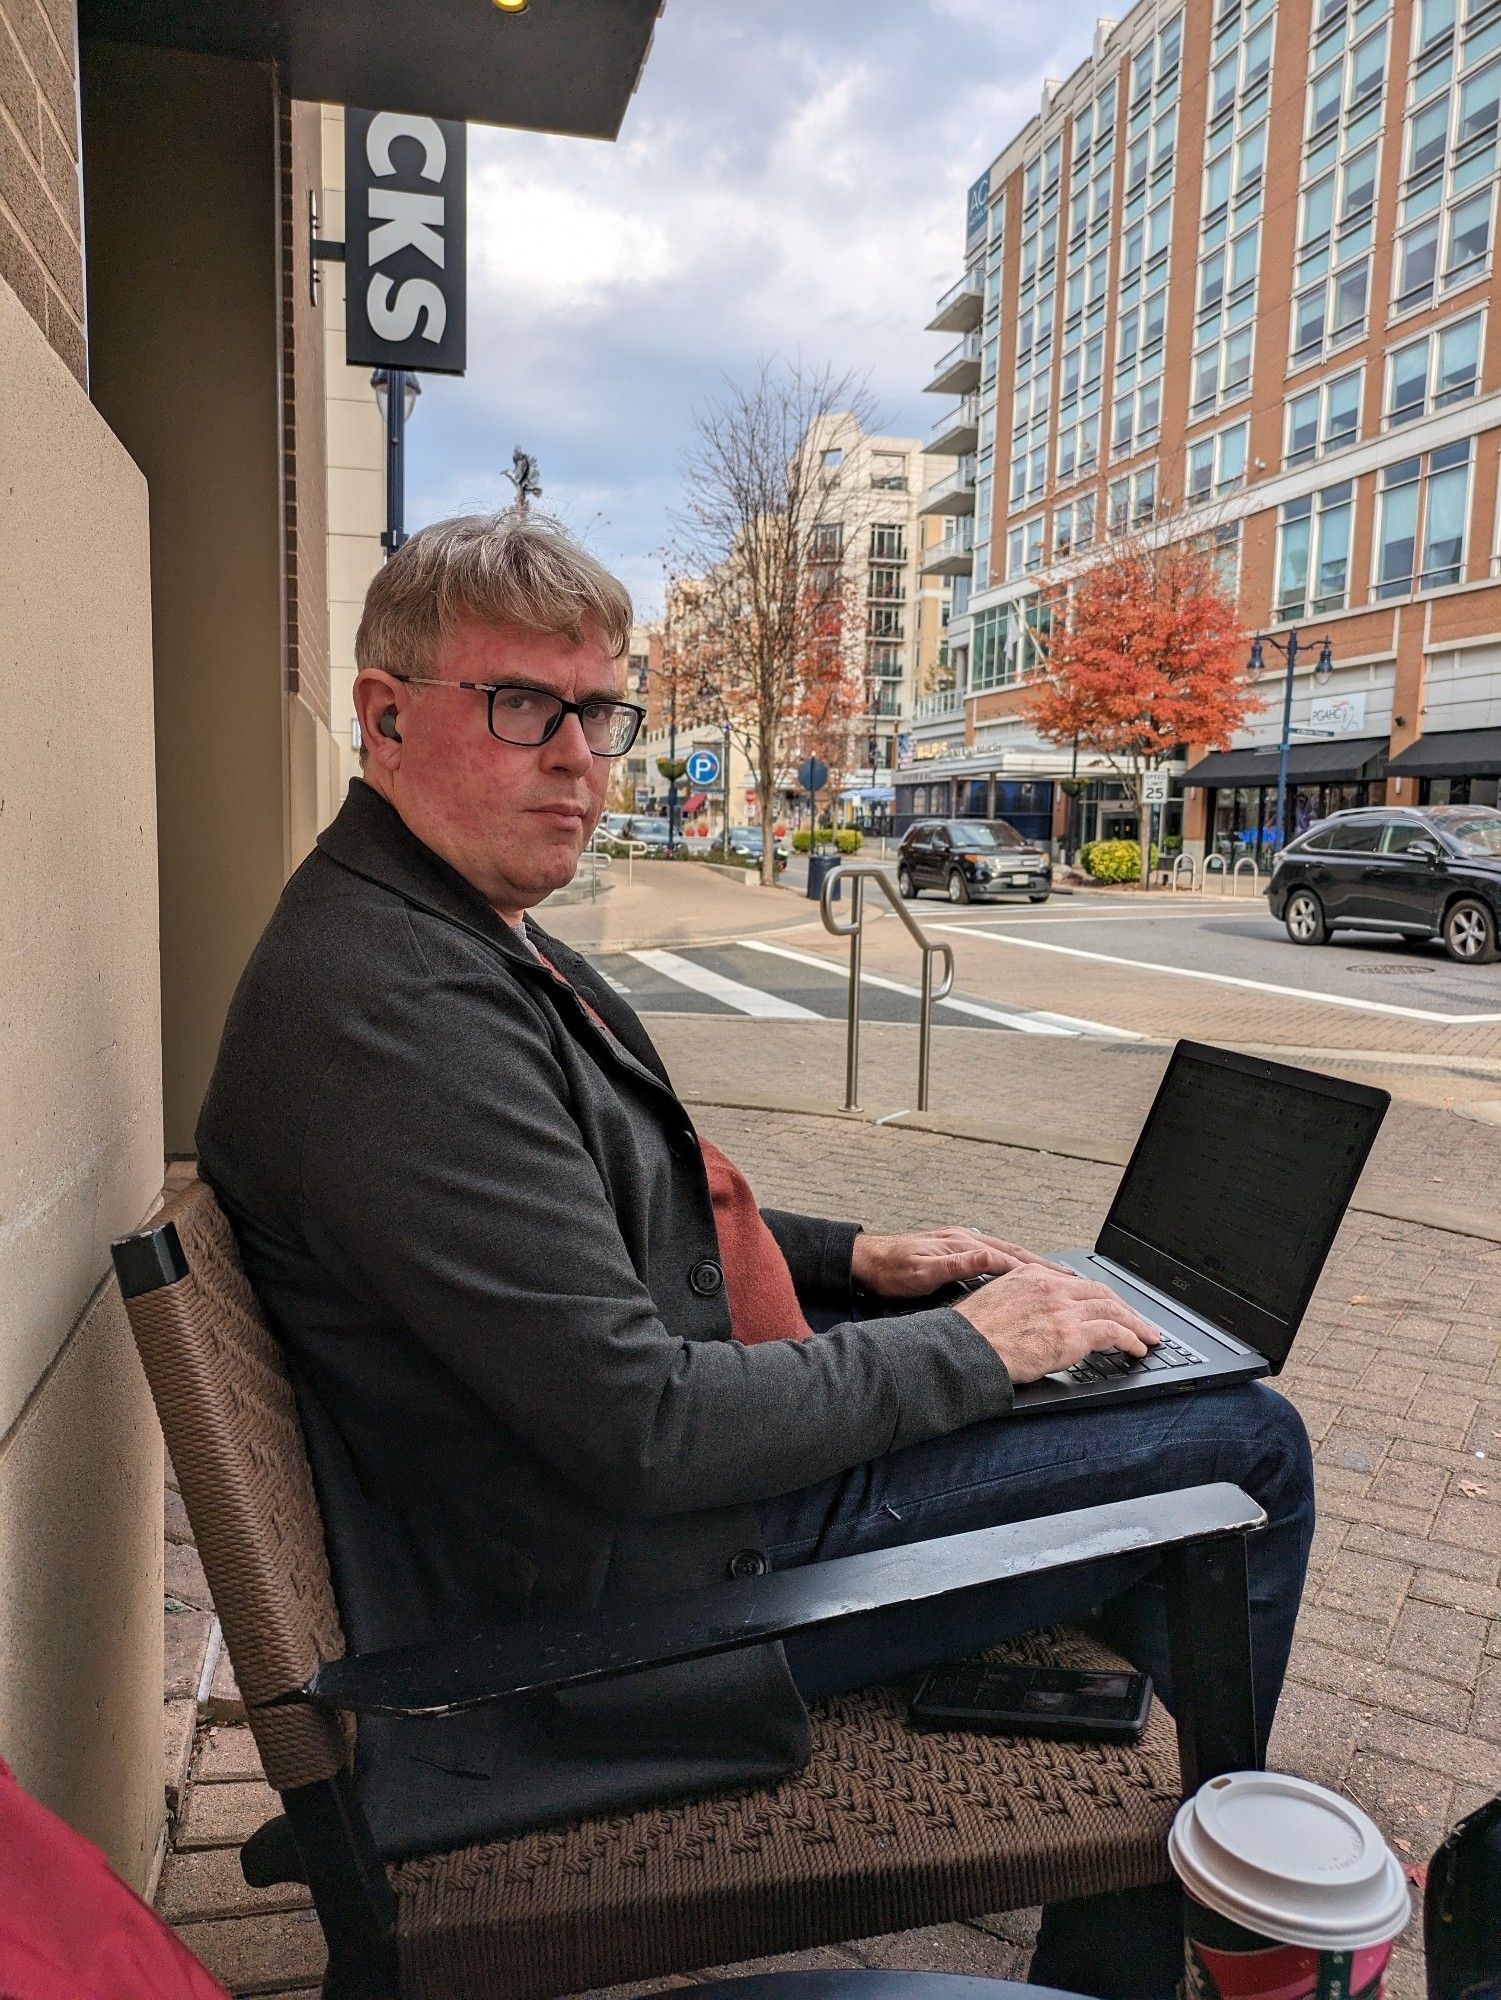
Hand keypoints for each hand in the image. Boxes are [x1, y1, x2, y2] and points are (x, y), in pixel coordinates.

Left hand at [851, 1225, 1064, 1300]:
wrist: (865, 1261)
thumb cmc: (889, 1269)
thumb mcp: (921, 1271)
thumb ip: (956, 1265)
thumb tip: (987, 1256)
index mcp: (961, 1245)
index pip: (1007, 1259)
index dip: (1035, 1271)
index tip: (1061, 1281)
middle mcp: (965, 1241)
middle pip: (1013, 1253)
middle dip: (1042, 1265)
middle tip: (1070, 1277)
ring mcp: (960, 1244)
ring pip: (1005, 1253)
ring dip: (1030, 1264)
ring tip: (1055, 1276)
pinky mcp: (955, 1251)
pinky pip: (992, 1257)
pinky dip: (1012, 1265)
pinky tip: (1019, 1273)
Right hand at [952, 1263, 1160, 1384]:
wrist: (965, 1348)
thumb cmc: (971, 1333)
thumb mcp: (993, 1300)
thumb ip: (1018, 1300)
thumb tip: (1029, 1316)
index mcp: (1031, 1275)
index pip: (1076, 1282)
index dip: (1098, 1295)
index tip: (1108, 1304)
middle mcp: (1051, 1287)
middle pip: (1101, 1292)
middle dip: (1124, 1307)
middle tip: (1138, 1320)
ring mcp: (1063, 1309)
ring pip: (1113, 1310)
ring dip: (1135, 1324)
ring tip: (1147, 1336)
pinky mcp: (1072, 1335)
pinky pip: (1114, 1333)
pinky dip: (1131, 1339)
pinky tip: (1137, 1348)